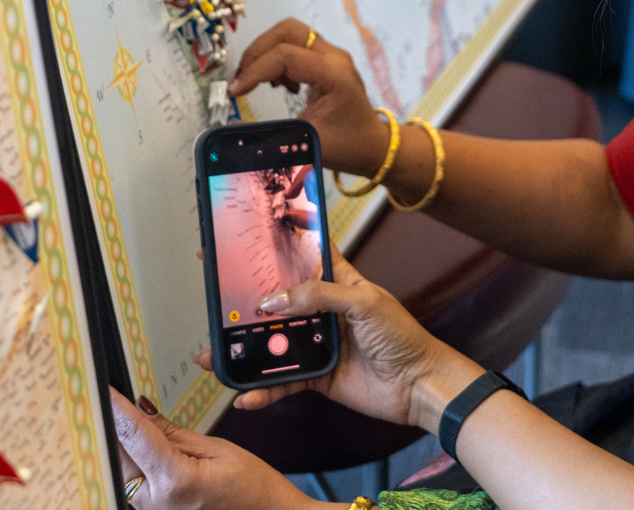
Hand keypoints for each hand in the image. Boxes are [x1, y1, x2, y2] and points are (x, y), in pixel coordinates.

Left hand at [109, 388, 322, 509]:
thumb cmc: (250, 486)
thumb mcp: (216, 449)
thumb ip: (171, 432)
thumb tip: (140, 409)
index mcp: (176, 480)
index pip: (135, 436)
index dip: (117, 408)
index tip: (104, 388)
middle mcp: (156, 502)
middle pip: (120, 455)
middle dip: (116, 426)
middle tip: (116, 399)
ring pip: (122, 470)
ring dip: (123, 445)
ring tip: (129, 420)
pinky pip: (132, 483)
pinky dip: (132, 462)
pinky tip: (140, 447)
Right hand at [193, 243, 483, 431]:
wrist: (420, 386)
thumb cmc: (403, 336)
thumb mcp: (364, 303)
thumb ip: (318, 296)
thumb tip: (274, 301)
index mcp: (338, 283)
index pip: (303, 258)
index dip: (277, 246)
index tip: (245, 237)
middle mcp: (323, 312)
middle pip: (277, 304)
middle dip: (244, 302)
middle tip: (214, 298)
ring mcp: (317, 345)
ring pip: (272, 345)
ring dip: (243, 351)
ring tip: (213, 354)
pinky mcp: (317, 377)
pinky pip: (283, 382)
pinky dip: (263, 390)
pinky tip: (245, 395)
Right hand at [229, 19, 388, 174]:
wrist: (373, 145)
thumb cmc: (347, 146)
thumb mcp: (308, 142)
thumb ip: (272, 133)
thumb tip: (236, 127)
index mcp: (334, 74)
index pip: (286, 56)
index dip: (255, 71)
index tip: (235, 92)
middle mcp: (334, 57)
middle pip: (287, 31)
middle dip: (258, 51)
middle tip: (242, 79)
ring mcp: (332, 55)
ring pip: (291, 33)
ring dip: (267, 52)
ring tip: (258, 82)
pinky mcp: (327, 59)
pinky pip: (296, 44)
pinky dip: (278, 58)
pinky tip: (280, 85)